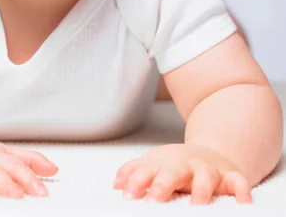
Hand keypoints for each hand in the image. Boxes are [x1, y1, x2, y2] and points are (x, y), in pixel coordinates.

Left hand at [113, 143, 251, 203]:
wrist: (209, 154)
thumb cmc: (176, 165)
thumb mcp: (153, 164)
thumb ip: (134, 172)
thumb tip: (116, 184)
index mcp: (165, 164)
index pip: (148, 170)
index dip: (137, 181)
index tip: (127, 195)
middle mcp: (186, 165)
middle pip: (174, 171)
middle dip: (163, 183)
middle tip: (154, 198)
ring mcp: (209, 170)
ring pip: (206, 176)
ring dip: (201, 189)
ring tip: (197, 204)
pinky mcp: (230, 176)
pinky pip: (239, 182)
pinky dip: (242, 191)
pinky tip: (242, 204)